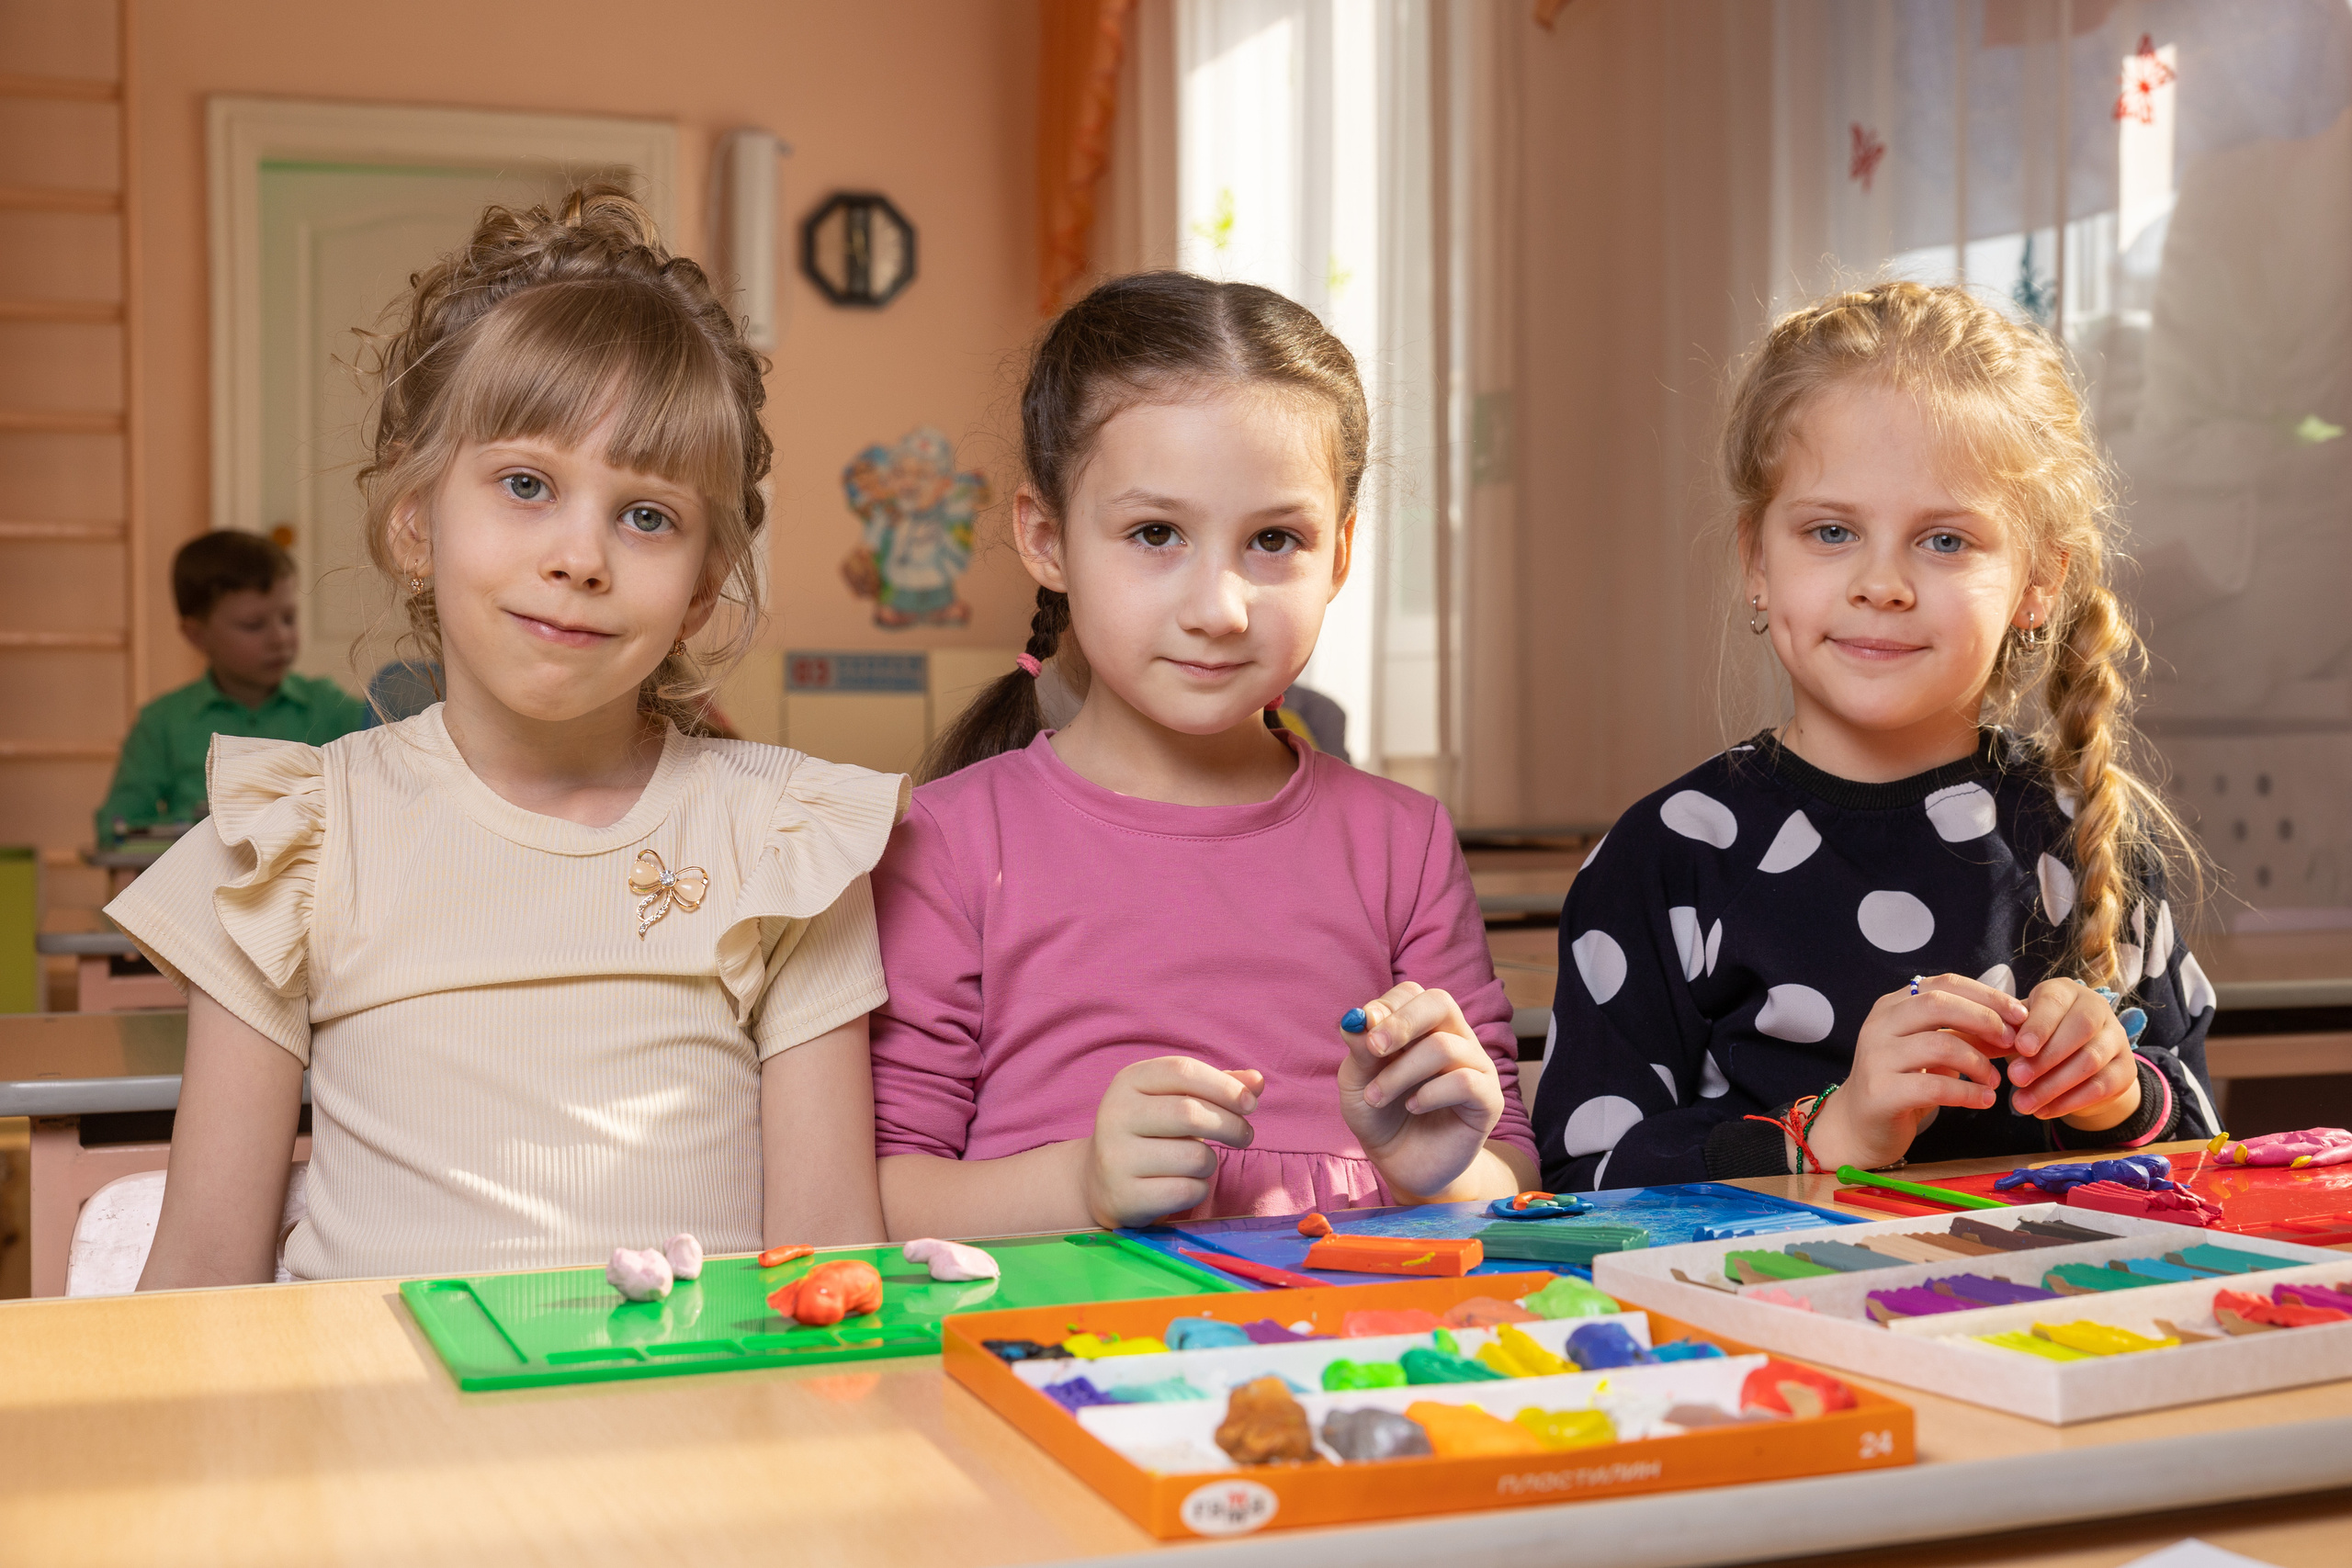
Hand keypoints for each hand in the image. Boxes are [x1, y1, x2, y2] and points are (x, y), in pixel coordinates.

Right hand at [1081, 1056, 1263, 1228]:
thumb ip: (1217, 1087)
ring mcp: (1115, 1157)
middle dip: (1231, 1126)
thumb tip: (1257, 1081)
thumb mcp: (1177, 1100)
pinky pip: (1186, 1191)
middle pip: (1190, 1113)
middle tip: (1245, 1136)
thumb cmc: (1152, 1132)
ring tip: (1201, 1163)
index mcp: (1128, 1081)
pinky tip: (1186, 1185)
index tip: (1250, 1103)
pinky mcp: (1124, 1195)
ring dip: (1211, 1163)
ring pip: (1194, 1157)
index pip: (1183, 1071)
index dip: (1224, 1086)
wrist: (1101, 1181)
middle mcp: (1115, 1114)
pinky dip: (1199, 1189)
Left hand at [1338, 983, 1505, 1200]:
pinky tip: (1413, 1107)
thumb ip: (1359, 1050)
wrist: (1401, 1163)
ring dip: (1401, 1072)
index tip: (1360, 1030)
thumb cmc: (1380, 1114)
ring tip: (1376, 1096)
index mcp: (1422, 1026)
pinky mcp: (1489, 1100)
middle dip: (1401, 1023)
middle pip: (1440, 1002)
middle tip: (1374, 1048)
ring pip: (1445, 1046)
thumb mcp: (1357, 1081)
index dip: (1386, 1006)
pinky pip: (1465, 1082)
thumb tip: (1356, 1019)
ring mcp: (1475, 1066)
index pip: (1412, 993)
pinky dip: (1430, 1094)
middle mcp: (1454, 1037)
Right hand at [1807, 974, 2026, 1171]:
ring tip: (1994, 1080)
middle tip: (2012, 1043)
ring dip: (1978, 1062)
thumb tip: (2014, 1028)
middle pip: (1937, 1005)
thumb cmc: (1902, 1084)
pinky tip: (1984, 1100)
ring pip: (1938, 1044)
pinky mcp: (1880, 1092)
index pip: (1943, 984)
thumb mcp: (1934, 1053)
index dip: (1986, 995)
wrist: (1858, 1126)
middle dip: (1984, 1020)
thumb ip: (1966, 1036)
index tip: (2020, 1014)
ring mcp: (1876, 1057)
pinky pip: (1934, 1086)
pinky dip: (1968, 1093)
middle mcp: (1879, 1025)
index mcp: (1892, 1007)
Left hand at [2008, 978, 2140, 1127]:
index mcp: (2066, 991)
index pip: (2055, 1001)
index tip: (2020, 1048)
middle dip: (2046, 1057)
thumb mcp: (2019, 1029)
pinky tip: (2043, 1111)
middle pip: (2081, 1028)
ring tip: (2022, 1103)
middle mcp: (2097, 1008)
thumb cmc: (2038, 1037)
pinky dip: (2069, 1102)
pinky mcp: (2125, 1069)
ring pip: (2091, 1060)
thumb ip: (2000, 1033)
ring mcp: (2117, 1038)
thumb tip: (1975, 1038)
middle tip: (2015, 1078)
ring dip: (2053, 1085)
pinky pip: (2101, 1086)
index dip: (2040, 1024)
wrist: (2079, 1062)